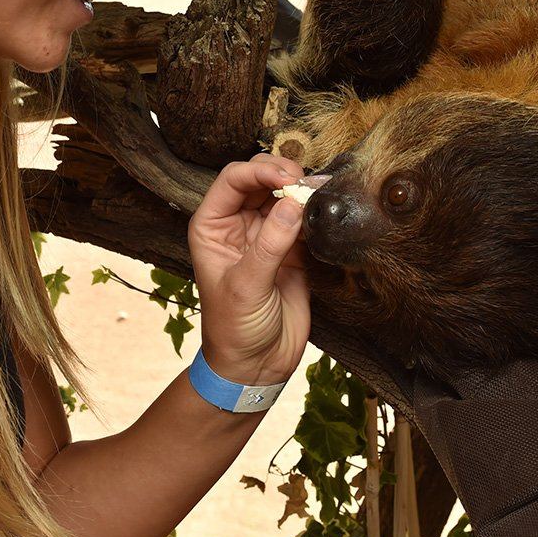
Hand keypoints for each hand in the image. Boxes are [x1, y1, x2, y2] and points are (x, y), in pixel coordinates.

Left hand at [188, 152, 309, 385]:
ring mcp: (265, 234)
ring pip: (283, 193)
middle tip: (305, 184)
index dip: (259, 171)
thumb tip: (293, 203)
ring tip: (319, 193)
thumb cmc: (234, 329)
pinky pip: (303, 217)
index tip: (286, 178)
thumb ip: (269, 244)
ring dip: (301, 189)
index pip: (232, 180)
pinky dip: (315, 210)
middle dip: (283, 174)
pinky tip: (325, 209)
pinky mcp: (292, 248)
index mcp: (212, 226)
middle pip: (260, 179)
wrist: (256, 366)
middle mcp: (237, 223)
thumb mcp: (246, 287)